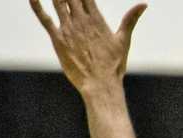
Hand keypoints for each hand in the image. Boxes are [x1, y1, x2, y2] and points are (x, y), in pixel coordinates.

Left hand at [29, 0, 147, 95]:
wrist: (100, 84)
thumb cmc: (113, 65)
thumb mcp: (123, 40)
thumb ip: (131, 19)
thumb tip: (144, 4)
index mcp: (97, 19)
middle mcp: (81, 21)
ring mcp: (68, 29)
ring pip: (58, 3)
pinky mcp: (58, 39)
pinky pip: (45, 19)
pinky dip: (37, 7)